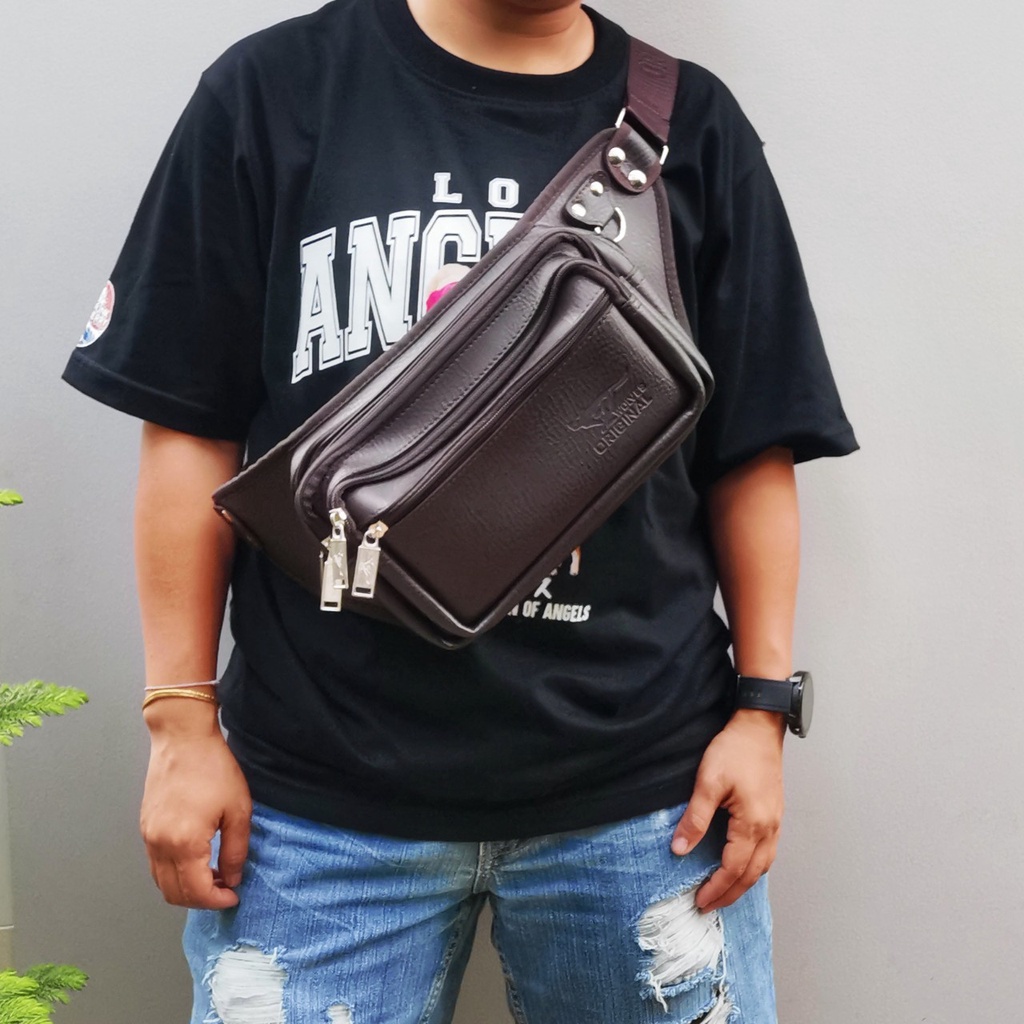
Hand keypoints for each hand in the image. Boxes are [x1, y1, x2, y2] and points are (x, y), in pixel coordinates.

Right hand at [140, 702, 251, 908]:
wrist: (183, 739)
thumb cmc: (213, 768)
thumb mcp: (238, 809)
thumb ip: (236, 850)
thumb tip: (232, 878)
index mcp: (184, 843)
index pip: (196, 892)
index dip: (216, 901)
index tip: (234, 895)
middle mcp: (159, 845)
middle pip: (173, 893)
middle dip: (201, 899)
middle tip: (224, 888)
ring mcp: (148, 836)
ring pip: (161, 882)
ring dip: (185, 888)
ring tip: (213, 876)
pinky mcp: (145, 827)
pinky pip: (155, 864)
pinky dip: (173, 873)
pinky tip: (196, 860)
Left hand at [671, 709, 784, 911]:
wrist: (759, 726)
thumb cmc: (735, 749)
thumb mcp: (708, 782)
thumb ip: (695, 818)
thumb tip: (680, 848)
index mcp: (753, 824)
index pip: (733, 868)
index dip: (716, 888)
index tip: (699, 901)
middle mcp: (770, 828)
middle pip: (752, 874)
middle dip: (730, 893)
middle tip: (709, 905)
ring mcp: (776, 822)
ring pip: (763, 865)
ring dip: (744, 883)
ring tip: (724, 892)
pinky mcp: (775, 813)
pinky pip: (768, 851)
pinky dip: (754, 867)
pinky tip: (742, 866)